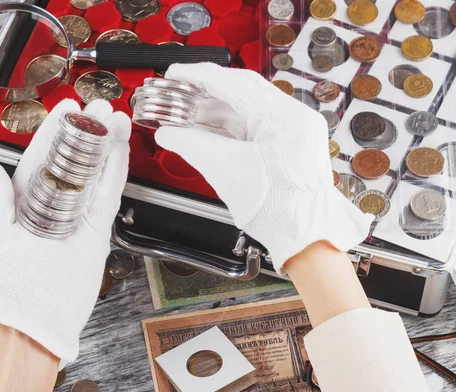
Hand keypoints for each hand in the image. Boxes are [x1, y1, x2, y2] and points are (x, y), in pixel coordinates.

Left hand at [0, 99, 130, 364]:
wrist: (33, 318)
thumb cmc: (5, 282)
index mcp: (22, 202)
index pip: (40, 157)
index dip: (53, 131)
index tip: (65, 109)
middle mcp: (52, 205)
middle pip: (72, 159)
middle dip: (85, 131)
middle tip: (98, 107)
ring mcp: (77, 216)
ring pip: (94, 171)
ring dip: (105, 143)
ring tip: (116, 118)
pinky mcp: (97, 229)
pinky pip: (108, 194)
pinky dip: (116, 169)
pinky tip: (121, 147)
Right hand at [155, 63, 373, 271]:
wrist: (304, 237)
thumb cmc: (277, 211)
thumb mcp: (226, 172)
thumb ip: (192, 146)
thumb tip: (167, 133)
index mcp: (285, 119)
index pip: (235, 84)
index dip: (199, 76)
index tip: (176, 73)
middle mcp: (295, 117)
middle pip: (243, 91)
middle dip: (206, 91)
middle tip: (178, 90)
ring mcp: (295, 129)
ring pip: (248, 108)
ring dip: (216, 110)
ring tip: (186, 112)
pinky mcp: (291, 141)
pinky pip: (255, 124)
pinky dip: (229, 125)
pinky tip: (206, 127)